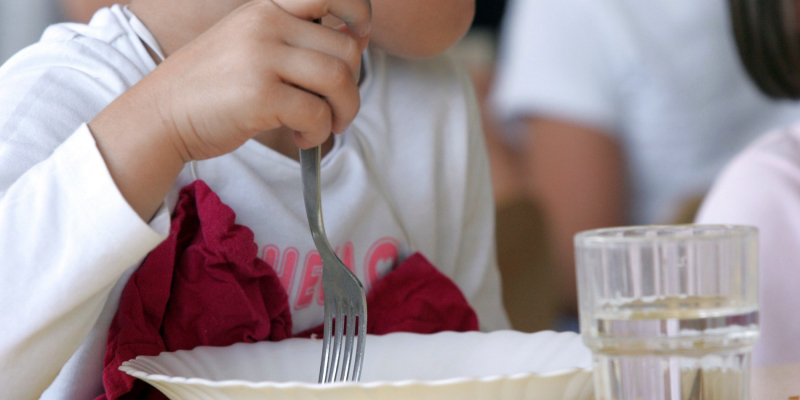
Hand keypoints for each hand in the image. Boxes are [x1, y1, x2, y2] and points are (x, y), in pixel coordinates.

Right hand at [145, 0, 371, 160]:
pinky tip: (301, 137)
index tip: (359, 39)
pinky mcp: (260, 95)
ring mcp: (262, 58)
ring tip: (324, 126)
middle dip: (352, 87)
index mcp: (267, 8)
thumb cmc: (212, 87)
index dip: (359, 13)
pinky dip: (319, 133)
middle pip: (346, 50)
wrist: (160, 114)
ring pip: (338, 80)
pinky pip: (317, 114)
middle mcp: (266, 24)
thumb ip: (295, 39)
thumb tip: (355, 43)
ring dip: (343, 112)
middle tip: (337, 110)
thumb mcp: (250, 44)